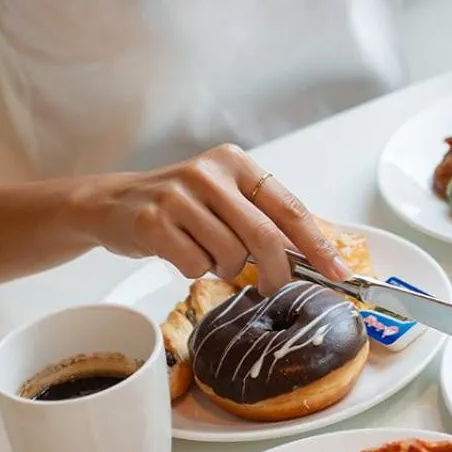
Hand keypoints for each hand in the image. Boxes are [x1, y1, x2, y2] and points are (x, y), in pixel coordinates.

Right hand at [88, 144, 351, 295]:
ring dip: (226, 268)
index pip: (290, 209)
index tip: (338, 272)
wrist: (113, 203)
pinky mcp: (152, 222)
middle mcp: (208, 173)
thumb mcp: (224, 197)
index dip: (317, 245)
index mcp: (235, 163)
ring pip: (230, 256)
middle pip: (264, 237)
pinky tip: (180, 253)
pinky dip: (196, 270)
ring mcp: (178, 196)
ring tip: (207, 253)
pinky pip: (195, 265)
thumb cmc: (180, 206)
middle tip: (273, 288)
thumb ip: (263, 217)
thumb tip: (316, 254)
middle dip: (276, 272)